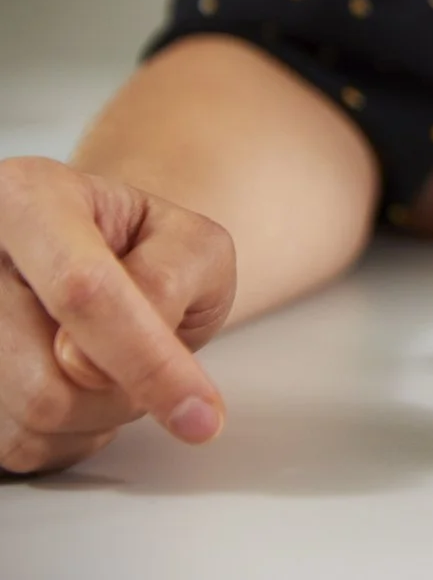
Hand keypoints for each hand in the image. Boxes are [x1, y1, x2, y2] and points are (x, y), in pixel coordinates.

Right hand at [0, 157, 233, 474]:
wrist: (98, 256)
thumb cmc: (142, 247)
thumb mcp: (191, 242)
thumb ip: (166, 282)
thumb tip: (90, 358)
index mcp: (25, 197)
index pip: (83, 291)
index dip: (146, 360)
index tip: (202, 416)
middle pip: (50, 379)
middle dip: (125, 389)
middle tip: (148, 351)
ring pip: (31, 421)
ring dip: (98, 415)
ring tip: (109, 361)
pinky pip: (17, 446)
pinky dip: (68, 434)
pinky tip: (77, 388)